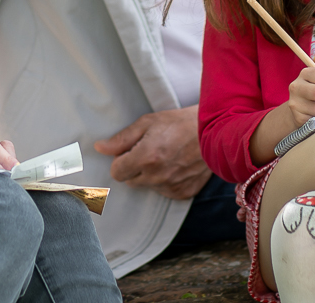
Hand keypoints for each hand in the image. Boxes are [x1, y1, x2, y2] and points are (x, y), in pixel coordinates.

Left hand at [93, 106, 211, 199]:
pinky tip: (175, 165)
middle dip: (134, 167)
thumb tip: (100, 148)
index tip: (129, 152)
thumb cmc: (179, 123)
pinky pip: (165, 191)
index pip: (116, 172)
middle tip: (148, 150)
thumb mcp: (147, 123)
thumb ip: (122, 138)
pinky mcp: (184, 193)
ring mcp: (171, 186)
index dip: (120, 161)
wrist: (214, 132)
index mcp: (146, 157)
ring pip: (148, 186)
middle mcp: (157, 176)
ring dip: (150, 175)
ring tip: (165, 156)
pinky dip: (166, 181)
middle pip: (131, 181)